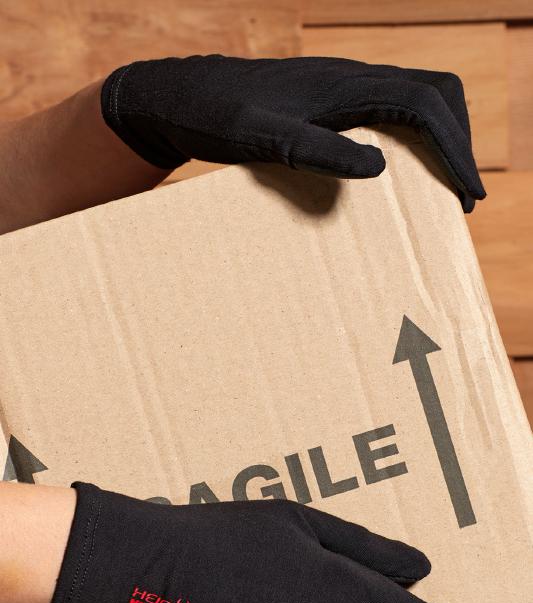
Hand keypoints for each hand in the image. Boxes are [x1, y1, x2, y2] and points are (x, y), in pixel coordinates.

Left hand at [100, 55, 484, 211]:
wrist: (182, 96)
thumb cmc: (216, 117)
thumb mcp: (258, 138)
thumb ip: (314, 149)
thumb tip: (378, 168)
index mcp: (344, 84)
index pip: (425, 104)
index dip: (456, 147)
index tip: (469, 192)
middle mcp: (352, 78)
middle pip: (435, 93)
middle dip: (459, 141)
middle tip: (464, 196)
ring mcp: (342, 87)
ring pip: (417, 100)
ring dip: (439, 139)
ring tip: (444, 189)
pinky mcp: (330, 100)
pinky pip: (391, 111)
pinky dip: (413, 140)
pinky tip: (401, 172)